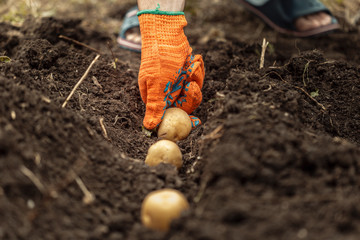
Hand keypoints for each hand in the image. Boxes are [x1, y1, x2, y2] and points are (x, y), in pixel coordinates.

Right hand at [137, 11, 204, 129]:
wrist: (167, 34)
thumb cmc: (160, 60)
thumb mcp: (156, 86)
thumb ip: (154, 107)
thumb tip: (148, 127)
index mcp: (156, 98)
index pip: (172, 116)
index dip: (184, 118)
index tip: (196, 122)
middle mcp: (166, 92)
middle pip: (186, 104)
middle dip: (190, 92)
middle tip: (188, 82)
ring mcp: (177, 82)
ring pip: (194, 90)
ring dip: (194, 77)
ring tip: (190, 65)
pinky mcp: (186, 73)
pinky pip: (197, 78)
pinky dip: (197, 68)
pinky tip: (193, 60)